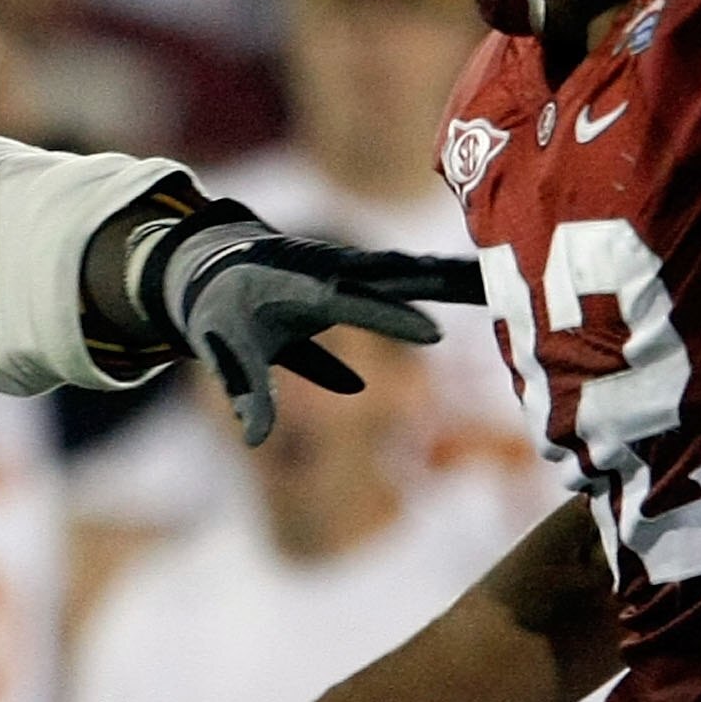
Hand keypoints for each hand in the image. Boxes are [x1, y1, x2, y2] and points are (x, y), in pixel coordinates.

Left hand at [141, 203, 482, 443]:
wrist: (206, 262)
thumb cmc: (216, 310)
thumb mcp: (227, 351)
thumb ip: (249, 391)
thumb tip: (255, 439)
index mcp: (302, 289)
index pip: (353, 304)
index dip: (391, 321)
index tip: (435, 335)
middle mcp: (332, 274)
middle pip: (396, 279)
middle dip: (442, 279)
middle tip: (493, 277)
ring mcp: (347, 274)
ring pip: (404, 277)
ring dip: (447, 278)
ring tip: (494, 279)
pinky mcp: (353, 285)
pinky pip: (395, 292)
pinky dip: (427, 294)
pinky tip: (464, 299)